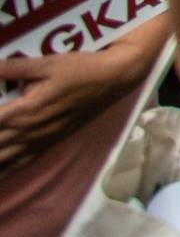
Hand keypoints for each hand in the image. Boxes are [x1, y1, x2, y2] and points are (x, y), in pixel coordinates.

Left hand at [0, 41, 153, 174]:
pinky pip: (20, 162)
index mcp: (24, 112)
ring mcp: (40, 140)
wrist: (112, 79)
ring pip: (3, 161)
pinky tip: (0, 174)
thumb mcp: (46, 62)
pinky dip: (4, 171)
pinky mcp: (49, 142)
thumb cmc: (79, 68)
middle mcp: (29, 131)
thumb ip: (13, 68)